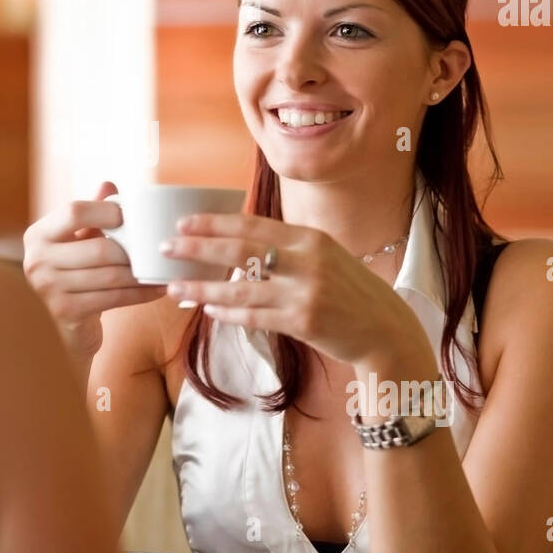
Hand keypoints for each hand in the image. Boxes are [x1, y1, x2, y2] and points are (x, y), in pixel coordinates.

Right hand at [22, 181, 165, 359]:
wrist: (62, 325)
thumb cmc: (73, 274)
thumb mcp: (77, 240)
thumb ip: (91, 212)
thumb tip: (109, 184)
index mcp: (38, 235)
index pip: (74, 211)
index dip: (106, 211)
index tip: (130, 216)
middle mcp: (36, 260)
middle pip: (99, 248)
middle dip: (132, 249)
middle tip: (156, 247)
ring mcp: (48, 289)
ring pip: (110, 275)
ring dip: (141, 272)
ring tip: (161, 267)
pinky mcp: (65, 312)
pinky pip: (114, 298)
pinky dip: (140, 293)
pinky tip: (157, 289)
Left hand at [159, 213, 430, 368]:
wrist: (386, 329)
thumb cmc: (350, 293)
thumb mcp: (325, 257)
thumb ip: (288, 249)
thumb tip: (239, 244)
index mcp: (310, 238)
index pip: (252, 224)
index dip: (214, 222)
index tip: (183, 222)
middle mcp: (307, 260)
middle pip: (240, 249)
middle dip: (198, 247)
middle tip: (166, 247)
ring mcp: (306, 291)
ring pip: (241, 287)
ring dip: (203, 287)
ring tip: (175, 287)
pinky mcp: (304, 321)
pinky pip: (255, 316)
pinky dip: (228, 312)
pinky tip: (208, 310)